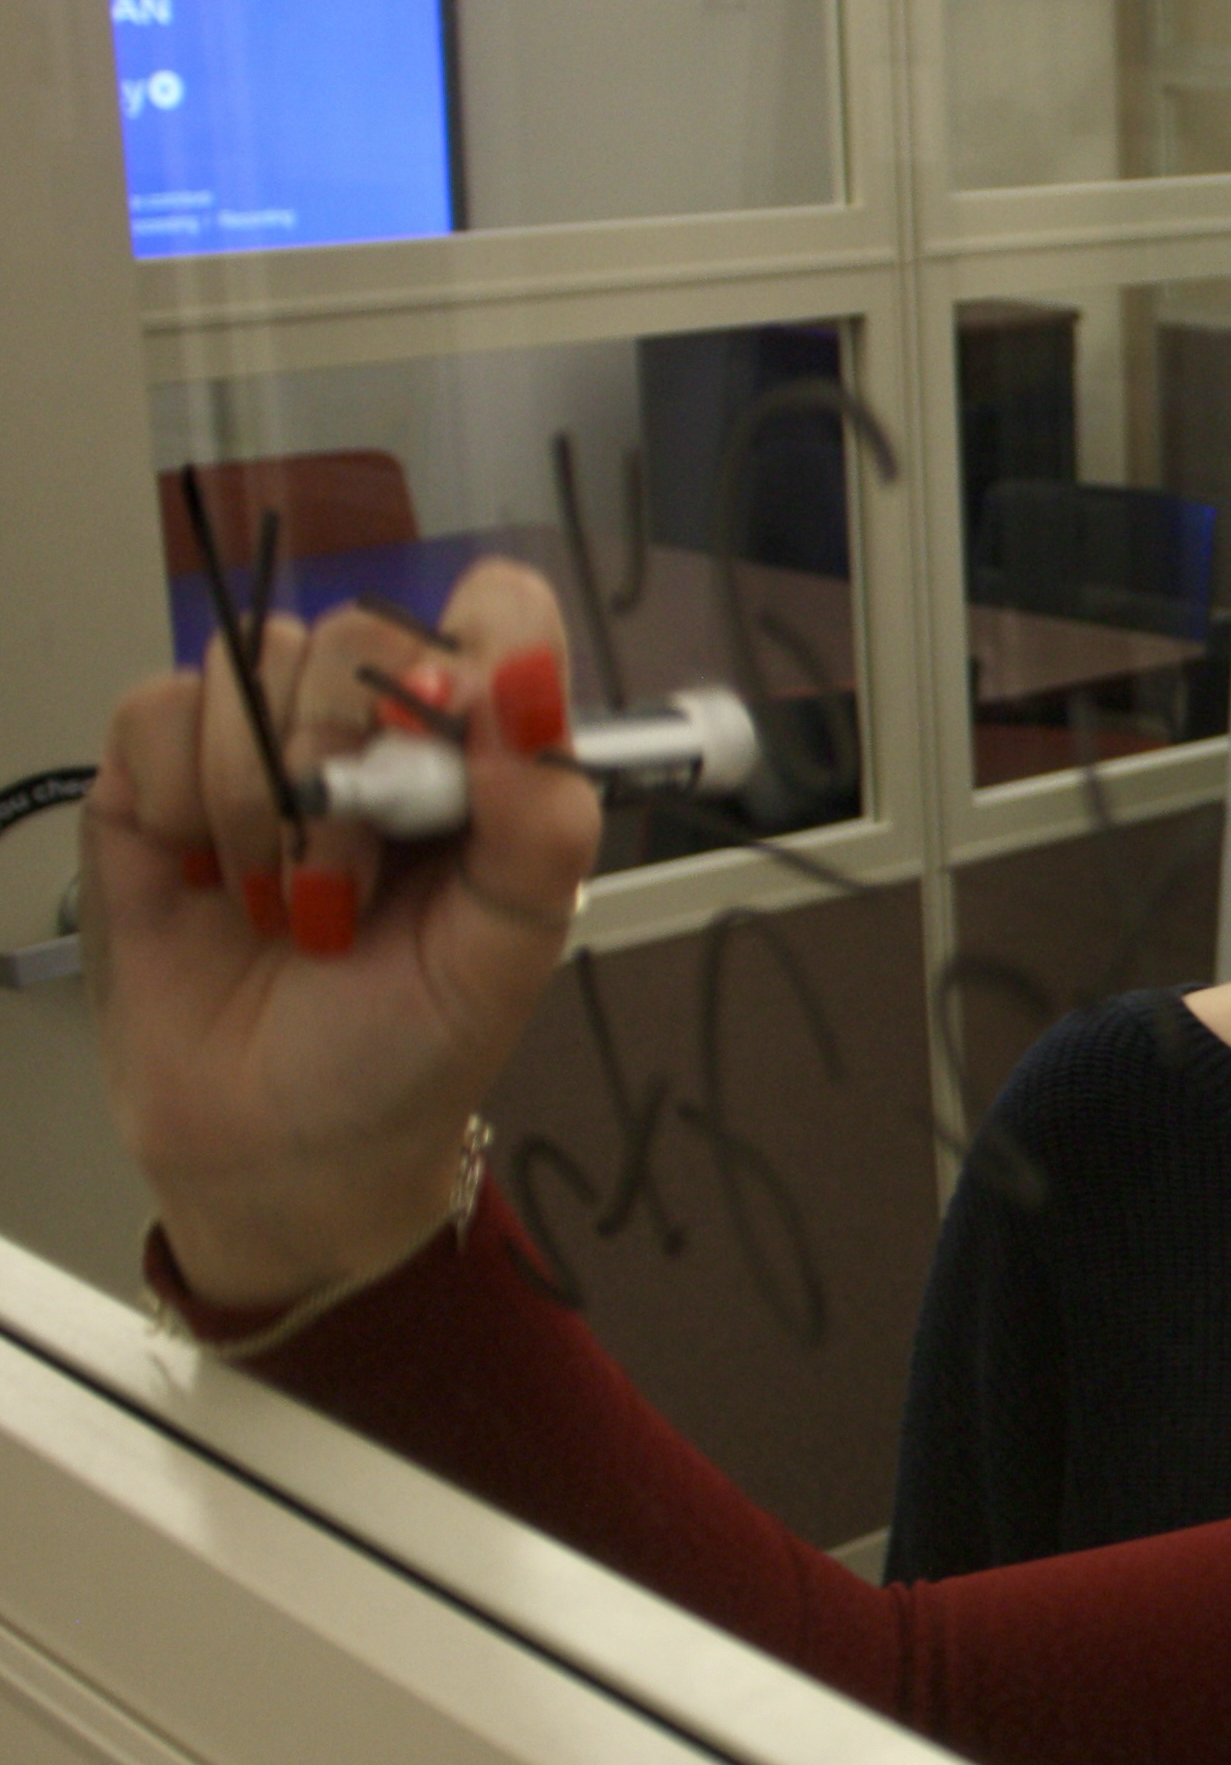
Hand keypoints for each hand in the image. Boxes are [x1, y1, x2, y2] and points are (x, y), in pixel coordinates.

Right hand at [84, 561, 600, 1310]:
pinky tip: (206, 877)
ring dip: (262, 805)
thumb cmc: (411, 1050)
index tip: (444, 743)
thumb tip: (532, 692)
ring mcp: (264, 747)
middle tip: (349, 891)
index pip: (495, 615)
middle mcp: (378, 734)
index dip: (472, 654)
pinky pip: (156, 710)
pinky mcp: (158, 777)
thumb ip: (541, 820)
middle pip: (358, 637)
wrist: (281, 1149)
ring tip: (287, 908)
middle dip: (347, 769)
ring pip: (250, 664)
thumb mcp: (511, 949)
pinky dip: (180, 799)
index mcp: (482, 757)